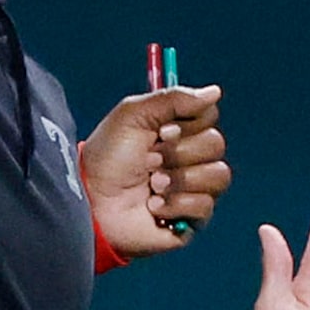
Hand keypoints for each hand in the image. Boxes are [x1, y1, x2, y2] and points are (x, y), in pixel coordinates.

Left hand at [82, 86, 229, 258]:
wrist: (91, 201)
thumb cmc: (106, 158)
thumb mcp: (132, 114)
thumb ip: (174, 98)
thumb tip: (214, 92)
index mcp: (178, 130)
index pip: (209, 116)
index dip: (190, 123)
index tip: (162, 131)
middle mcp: (190, 157)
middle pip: (216, 144)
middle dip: (179, 153)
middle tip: (150, 161)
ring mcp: (194, 188)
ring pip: (218, 175)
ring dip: (180, 179)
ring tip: (152, 186)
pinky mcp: (192, 217)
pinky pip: (206, 205)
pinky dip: (176, 204)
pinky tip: (153, 206)